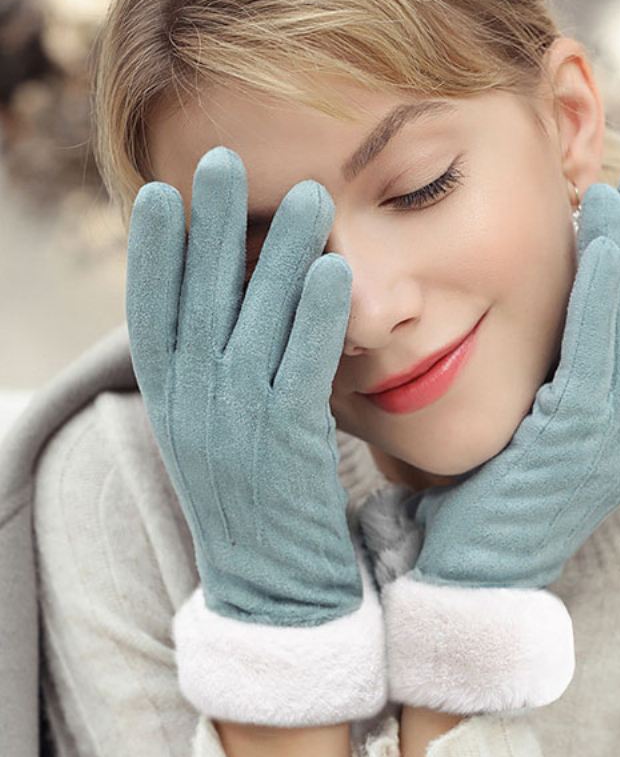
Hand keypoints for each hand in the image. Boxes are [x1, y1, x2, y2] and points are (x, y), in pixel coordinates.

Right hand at [126, 146, 385, 725]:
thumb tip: (237, 303)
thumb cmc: (261, 503)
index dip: (150, 254)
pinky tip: (332, 269)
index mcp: (171, 405)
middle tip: (219, 159)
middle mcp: (191, 411)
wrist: (278, 597)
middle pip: (195, 303)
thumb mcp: (224, 433)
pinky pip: (298, 370)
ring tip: (303, 195)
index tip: (157, 194)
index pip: (149, 315)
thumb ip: (223, 372)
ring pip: (250, 326)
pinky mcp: (287, 452)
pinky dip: (312, 318)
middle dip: (207, 229)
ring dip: (275, 255)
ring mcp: (235, 431)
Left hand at [357, 163, 619, 714]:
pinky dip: (602, 300)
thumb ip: (563, 384)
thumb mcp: (543, 433)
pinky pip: (598, 356)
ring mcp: (615, 439)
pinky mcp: (576, 443)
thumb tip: (558, 326)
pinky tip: (597, 250)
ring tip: (619, 188)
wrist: (469, 576)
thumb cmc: (493, 500)